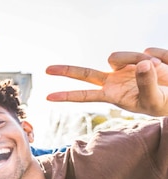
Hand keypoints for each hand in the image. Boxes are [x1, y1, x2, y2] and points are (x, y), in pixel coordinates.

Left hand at [45, 47, 167, 116]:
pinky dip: (158, 58)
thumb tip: (141, 63)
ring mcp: (124, 67)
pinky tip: (163, 65)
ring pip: (119, 56)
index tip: (48, 98)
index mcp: (112, 95)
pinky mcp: (138, 57)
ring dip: (137, 60)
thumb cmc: (163, 103)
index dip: (67, 96)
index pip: (85, 95)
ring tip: (159, 69)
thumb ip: (146, 82)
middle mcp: (113, 80)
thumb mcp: (153, 99)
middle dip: (66, 71)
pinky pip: (146, 52)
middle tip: (46, 70)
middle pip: (85, 73)